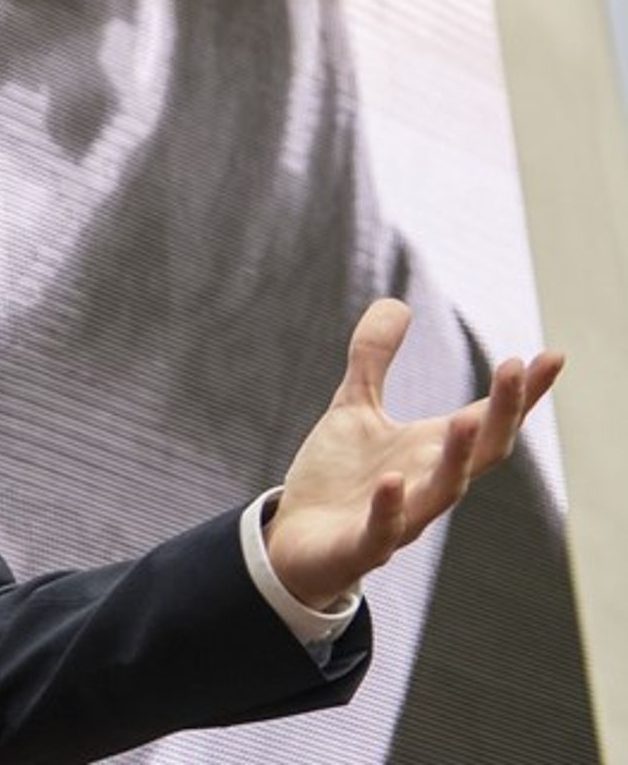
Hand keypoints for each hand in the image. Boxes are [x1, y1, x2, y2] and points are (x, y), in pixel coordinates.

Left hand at [266, 298, 562, 609]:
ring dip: (458, 459)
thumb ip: (374, 358)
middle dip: (503, 413)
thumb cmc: (338, 478)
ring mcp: (402, 517)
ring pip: (445, 492)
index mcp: (432, 451)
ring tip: (465, 421)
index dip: (521, 392)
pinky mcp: (364, 545)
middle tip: (516, 367)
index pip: (489, 419)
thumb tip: (397, 303)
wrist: (295, 542)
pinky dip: (392, 507)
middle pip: (483, 452)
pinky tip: (394, 480)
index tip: (552, 355)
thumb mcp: (353, 407)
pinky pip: (385, 530)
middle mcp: (429, 483)